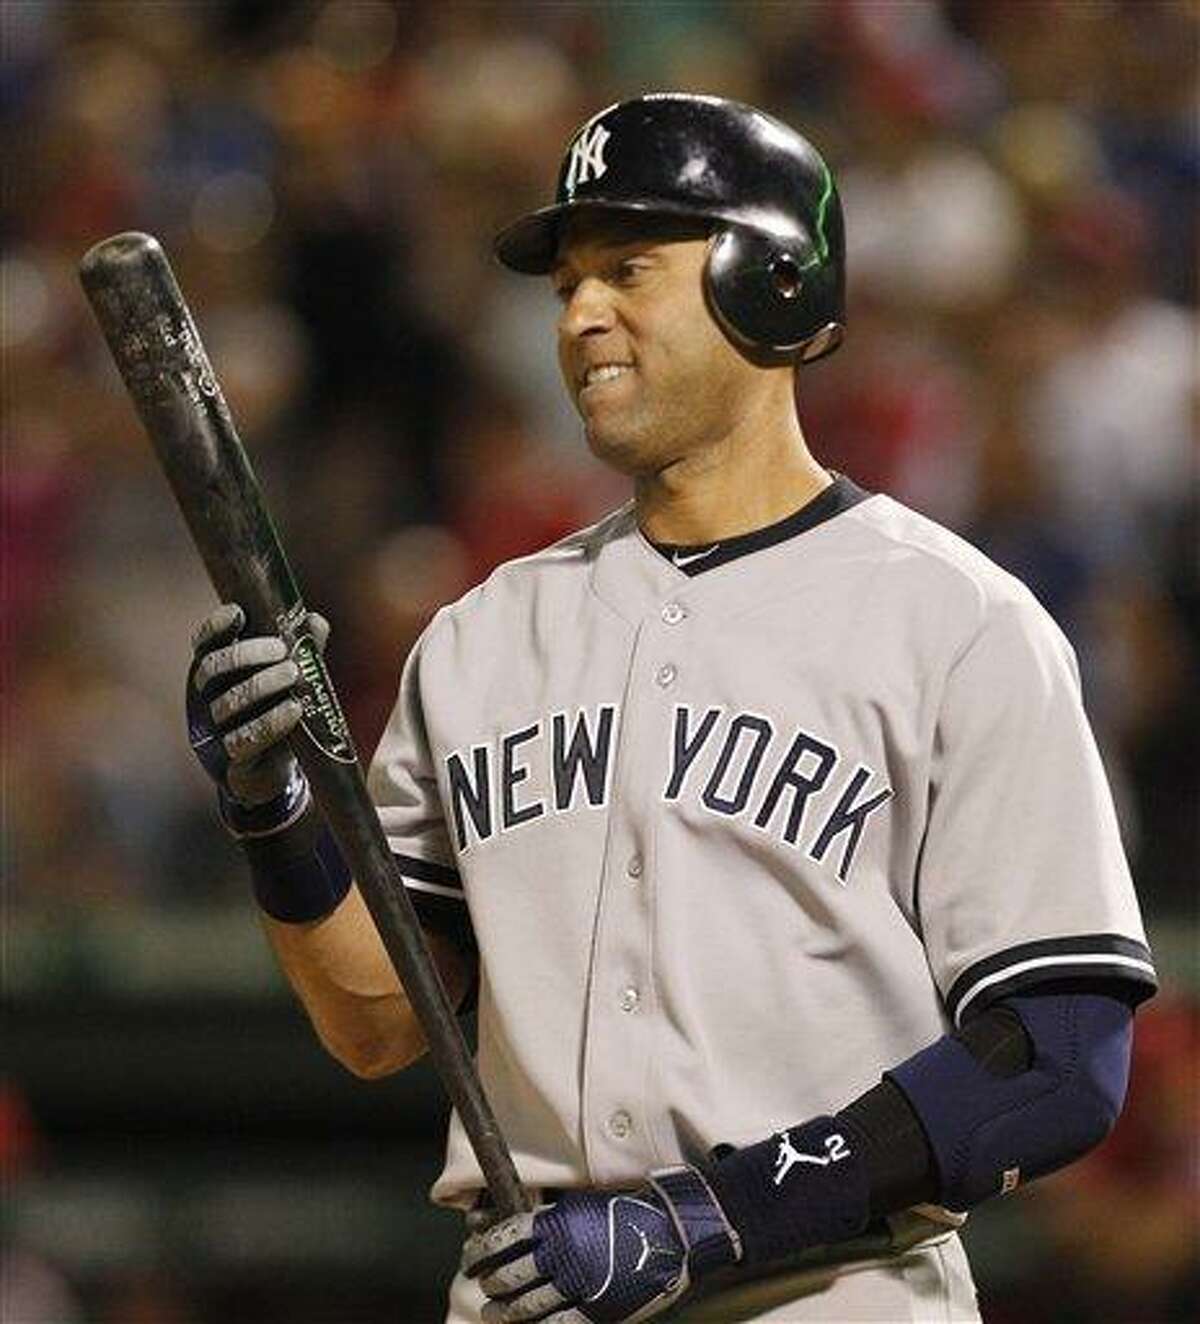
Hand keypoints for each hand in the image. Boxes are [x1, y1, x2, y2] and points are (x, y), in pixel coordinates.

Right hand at [187, 602, 327, 823]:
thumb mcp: (290, 678)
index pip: (204, 644)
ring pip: (226, 704)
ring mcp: (216, 730)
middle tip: (281, 650)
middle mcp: (209, 699)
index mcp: (219, 673)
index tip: (239, 613)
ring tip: (293, 674)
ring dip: (260, 686)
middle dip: (246, 655)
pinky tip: (294, 709)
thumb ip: (301, 649)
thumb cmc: (277, 711)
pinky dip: (270, 723)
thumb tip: (315, 622)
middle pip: (211, 670)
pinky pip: (242, 740)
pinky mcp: (231, 760)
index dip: (215, 626)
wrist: (273, 769)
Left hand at [462, 1168, 740, 1323]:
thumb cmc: (625, 1214)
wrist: (670, 1233)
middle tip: (483, 1286)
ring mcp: (578, 1285)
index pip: (504, 1238)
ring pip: (526, 1306)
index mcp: (557, 1223)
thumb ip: (550, 1222)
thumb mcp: (582, 1206)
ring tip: (492, 1312)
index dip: (482, 1252)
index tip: (472, 1258)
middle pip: (509, 1275)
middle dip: (490, 1283)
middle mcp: (562, 1254)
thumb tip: (518, 1235)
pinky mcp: (596, 1310)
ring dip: (504, 1312)